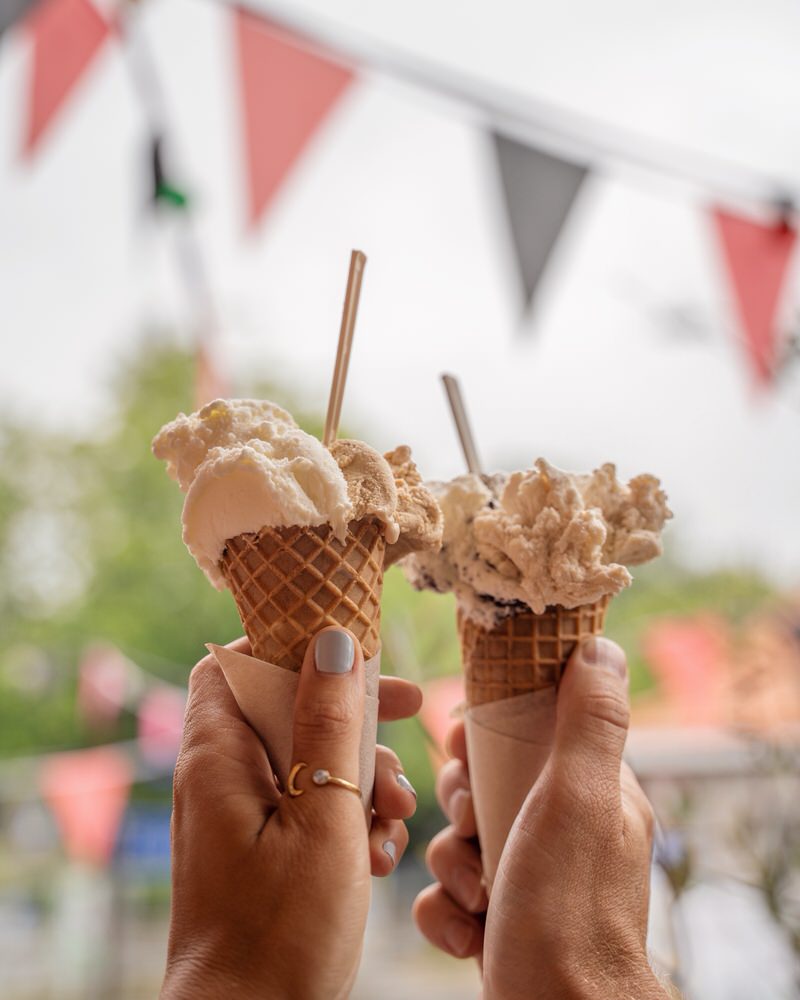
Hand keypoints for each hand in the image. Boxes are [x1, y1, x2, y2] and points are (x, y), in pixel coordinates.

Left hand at [162, 627, 420, 999]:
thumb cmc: (281, 932)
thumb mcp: (323, 817)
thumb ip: (330, 725)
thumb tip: (333, 640)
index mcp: (217, 757)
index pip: (235, 663)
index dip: (290, 646)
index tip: (351, 657)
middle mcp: (220, 778)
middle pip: (286, 710)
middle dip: (351, 723)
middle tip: (405, 728)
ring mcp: (239, 816)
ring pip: (306, 759)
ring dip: (360, 778)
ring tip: (393, 821)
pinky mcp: (260, 849)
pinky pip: (305, 805)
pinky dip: (346, 818)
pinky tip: (378, 857)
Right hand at [415, 638, 669, 999]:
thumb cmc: (570, 910)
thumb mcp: (578, 799)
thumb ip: (588, 721)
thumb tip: (601, 647)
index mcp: (590, 791)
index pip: (529, 728)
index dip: (487, 731)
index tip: (462, 746)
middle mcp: (562, 829)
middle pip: (482, 782)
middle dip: (462, 805)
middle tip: (472, 825)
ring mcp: (530, 875)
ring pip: (459, 838)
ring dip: (453, 866)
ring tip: (478, 895)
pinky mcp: (502, 917)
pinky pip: (449, 892)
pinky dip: (447, 911)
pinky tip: (469, 932)